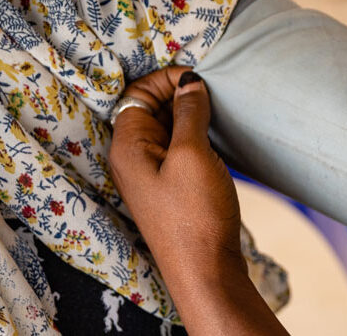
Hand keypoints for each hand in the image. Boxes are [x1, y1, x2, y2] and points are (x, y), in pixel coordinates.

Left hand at [109, 67, 287, 335]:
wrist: (205, 270)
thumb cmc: (195, 214)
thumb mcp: (192, 155)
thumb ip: (189, 113)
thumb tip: (189, 80)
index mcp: (128, 145)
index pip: (138, 93)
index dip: (166, 78)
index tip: (199, 77)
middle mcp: (134, 157)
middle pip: (151, 107)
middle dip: (180, 94)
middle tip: (214, 93)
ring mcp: (153, 173)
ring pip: (168, 128)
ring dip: (191, 115)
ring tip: (219, 112)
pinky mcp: (172, 187)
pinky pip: (179, 148)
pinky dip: (197, 135)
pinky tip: (218, 137)